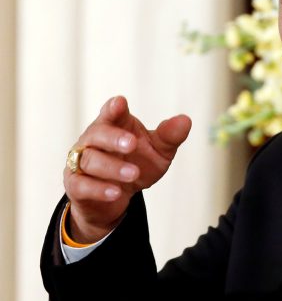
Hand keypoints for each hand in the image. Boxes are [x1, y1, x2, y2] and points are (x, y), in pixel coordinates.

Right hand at [63, 96, 191, 242]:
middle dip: (113, 138)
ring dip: (113, 167)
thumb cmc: (137, 163)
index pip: (111, 112)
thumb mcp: (159, 151)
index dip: (113, 108)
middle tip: (132, 144)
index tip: (120, 103)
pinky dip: (98, 189)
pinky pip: (81, 185)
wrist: (116, 198)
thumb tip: (186, 120)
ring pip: (90, 160)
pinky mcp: (76, 185)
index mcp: (114, 126)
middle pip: (97, 133)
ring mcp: (80, 162)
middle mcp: (93, 140)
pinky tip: (115, 192)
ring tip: (134, 173)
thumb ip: (169, 137)